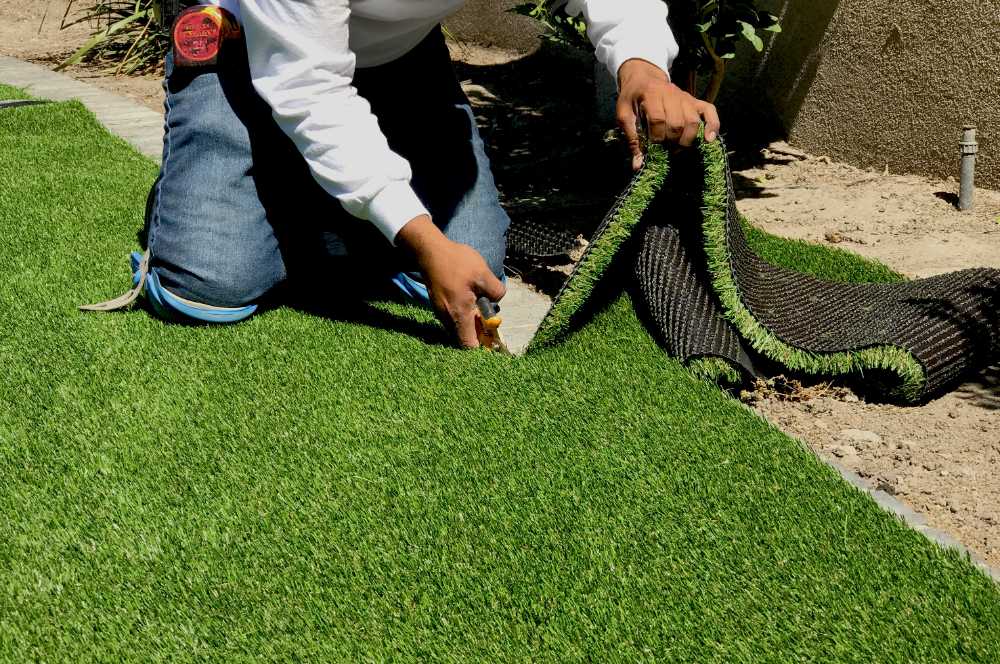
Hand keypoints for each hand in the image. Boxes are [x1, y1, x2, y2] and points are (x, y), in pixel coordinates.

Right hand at [397, 215, 506, 347]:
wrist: (430, 251)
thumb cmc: (456, 262)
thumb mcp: (483, 274)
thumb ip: (496, 291)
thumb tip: (497, 301)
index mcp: (459, 314)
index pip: (469, 345)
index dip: (483, 345)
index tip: (493, 337)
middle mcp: (447, 318)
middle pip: (464, 337)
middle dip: (479, 332)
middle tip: (489, 318)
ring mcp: (440, 312)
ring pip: (458, 327)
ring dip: (472, 322)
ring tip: (481, 306)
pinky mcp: (438, 305)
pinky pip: (453, 318)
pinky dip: (463, 314)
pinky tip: (470, 299)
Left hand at [616, 58, 720, 169]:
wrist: (644, 79)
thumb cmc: (633, 99)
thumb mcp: (624, 115)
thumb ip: (631, 139)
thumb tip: (638, 166)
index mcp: (651, 95)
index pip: (658, 119)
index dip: (656, 138)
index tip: (652, 148)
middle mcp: (671, 94)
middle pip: (678, 123)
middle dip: (671, 141)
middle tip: (665, 150)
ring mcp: (686, 97)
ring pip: (693, 121)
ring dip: (687, 139)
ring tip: (677, 148)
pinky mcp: (695, 101)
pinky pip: (710, 111)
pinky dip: (712, 125)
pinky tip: (709, 139)